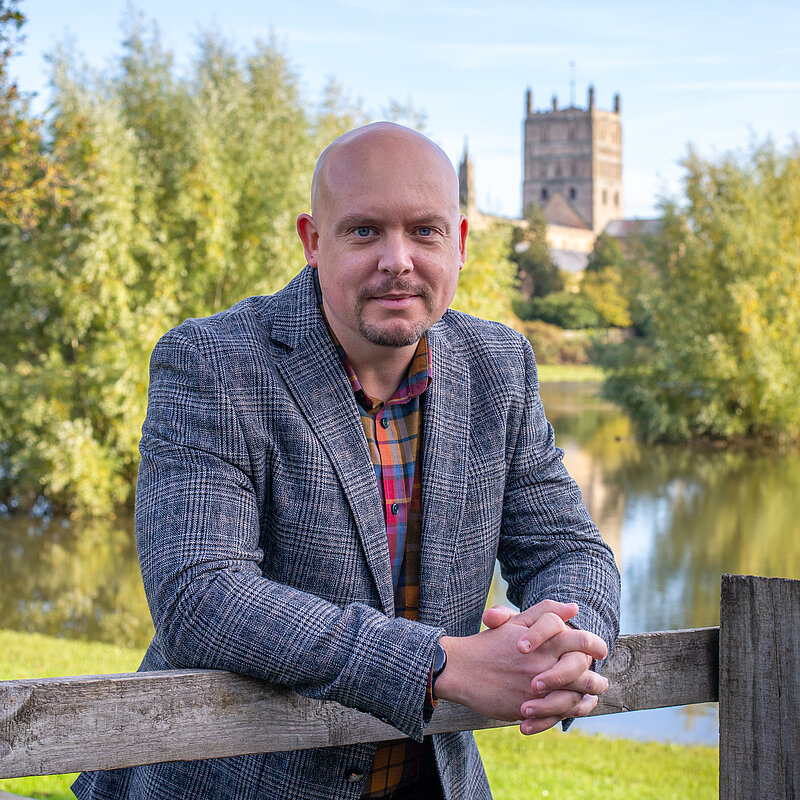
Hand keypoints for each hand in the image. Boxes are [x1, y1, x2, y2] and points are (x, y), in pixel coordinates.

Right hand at [434, 600, 604, 727]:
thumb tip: (574, 608)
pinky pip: (558, 713)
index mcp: (545, 641)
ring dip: (587, 696)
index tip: (601, 652)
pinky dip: (570, 711)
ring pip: (575, 694)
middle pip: (584, 671)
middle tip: (601, 680)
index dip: (596, 646)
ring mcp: (537, 687)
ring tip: (591, 696)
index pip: (583, 641)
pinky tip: (574, 708)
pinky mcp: (529, 706)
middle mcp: (545, 663)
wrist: (461, 669)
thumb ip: (546, 612)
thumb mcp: (516, 622)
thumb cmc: (490, 643)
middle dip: (597, 677)